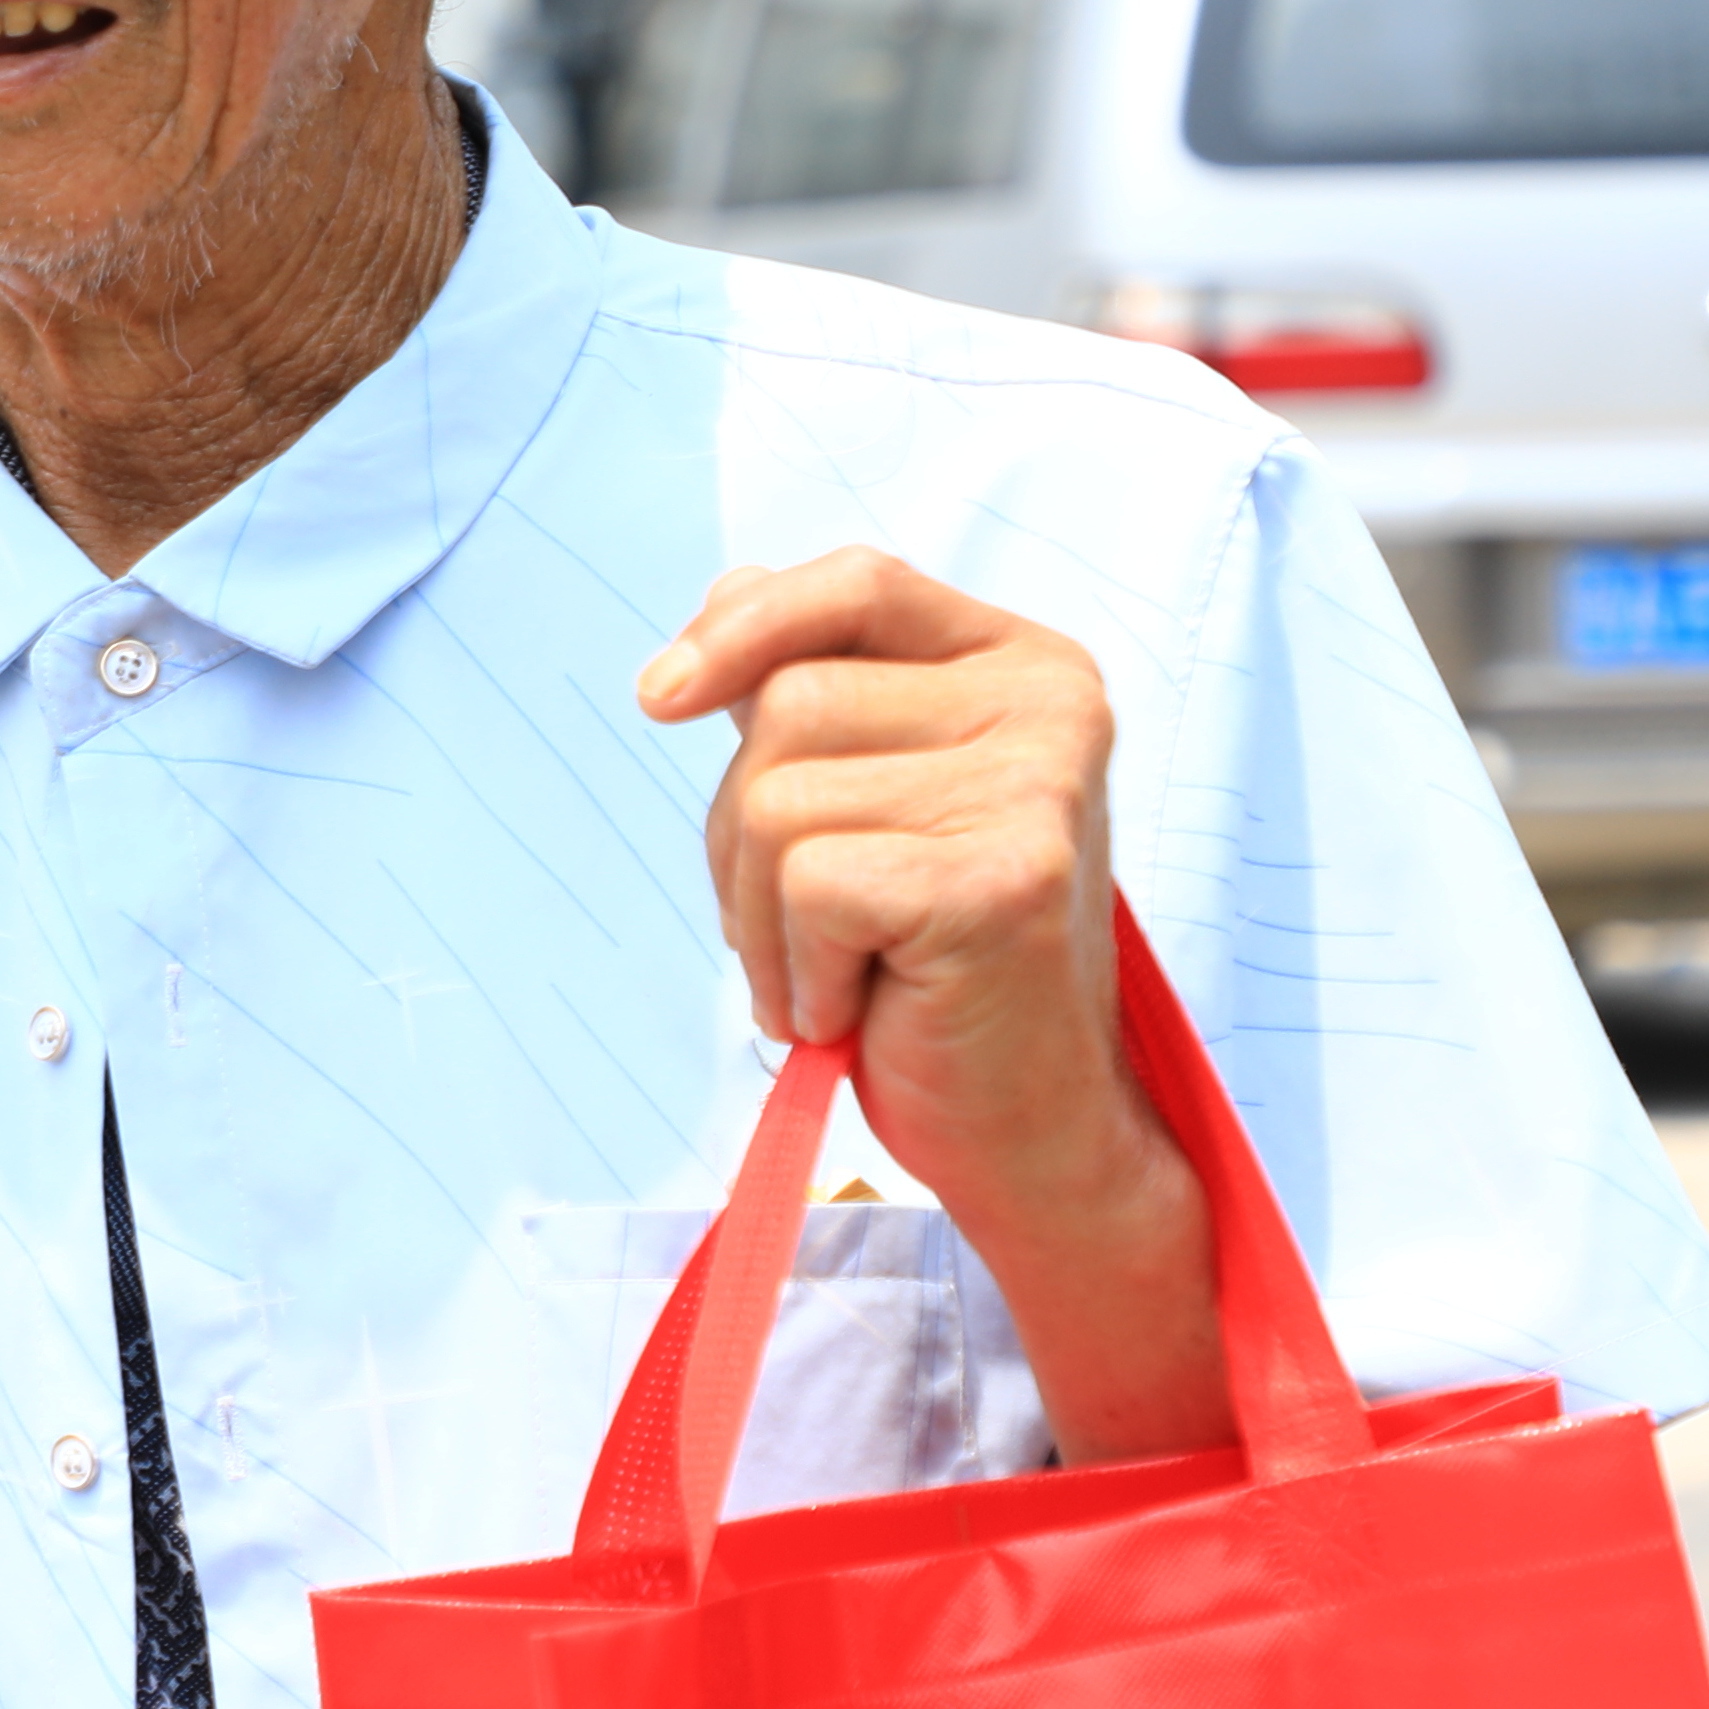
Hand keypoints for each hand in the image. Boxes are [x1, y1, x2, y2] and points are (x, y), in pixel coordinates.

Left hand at [634, 551, 1204, 1443]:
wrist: (1026, 1126)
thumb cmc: (935, 968)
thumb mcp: (872, 800)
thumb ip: (820, 689)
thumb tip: (730, 587)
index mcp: (1022, 663)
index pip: (857, 582)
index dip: (741, 624)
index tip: (659, 698)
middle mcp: (1049, 704)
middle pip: (787, 701)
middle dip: (743, 832)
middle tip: (809, 927)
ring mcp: (1037, 787)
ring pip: (776, 798)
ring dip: (765, 918)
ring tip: (845, 971)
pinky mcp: (1006, 877)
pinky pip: (807, 885)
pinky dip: (802, 968)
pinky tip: (869, 1005)